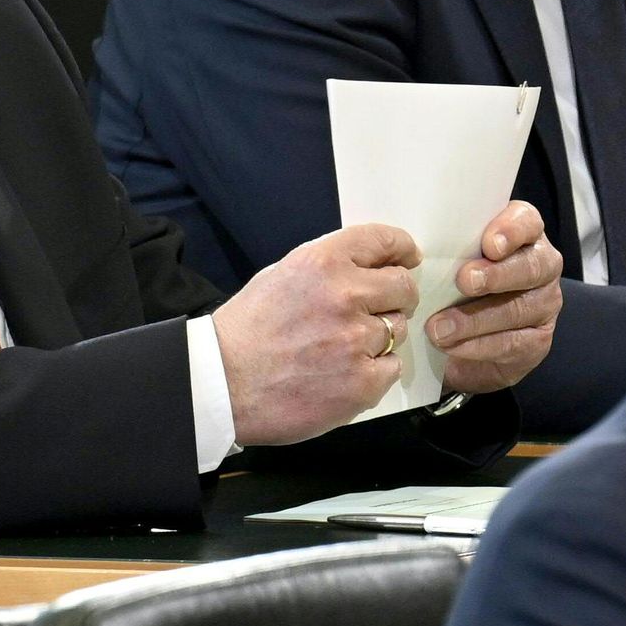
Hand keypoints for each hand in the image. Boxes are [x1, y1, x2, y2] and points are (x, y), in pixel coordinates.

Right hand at [213, 223, 421, 445]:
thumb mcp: (282, 275)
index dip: (401, 249)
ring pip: (398, 330)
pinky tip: (344, 374)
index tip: (406, 258)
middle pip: (404, 288)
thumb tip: (374, 266)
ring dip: (379, 338)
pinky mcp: (362, 382)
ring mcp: (356, 341)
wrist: (219, 385)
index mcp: (323, 262)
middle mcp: (345, 296)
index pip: (384, 241)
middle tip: (373, 311)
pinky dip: (375, 372)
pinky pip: (392, 368)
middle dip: (395, 298)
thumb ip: (330, 267)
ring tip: (342, 348)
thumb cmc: (247, 331)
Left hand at [428, 201, 561, 397]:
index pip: (527, 221)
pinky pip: (514, 343)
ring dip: (477, 319)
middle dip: (497, 274)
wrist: (462, 343)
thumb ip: (442, 248)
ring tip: (440, 328)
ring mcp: (543, 303)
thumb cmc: (452, 287)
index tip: (489, 245)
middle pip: (532, 265)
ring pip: (520, 308)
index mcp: (521, 235)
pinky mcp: (537, 340)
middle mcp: (541, 265)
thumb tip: (405, 244)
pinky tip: (453, 347)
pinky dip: (479, 346)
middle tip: (464, 281)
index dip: (512, 230)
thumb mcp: (446, 262)